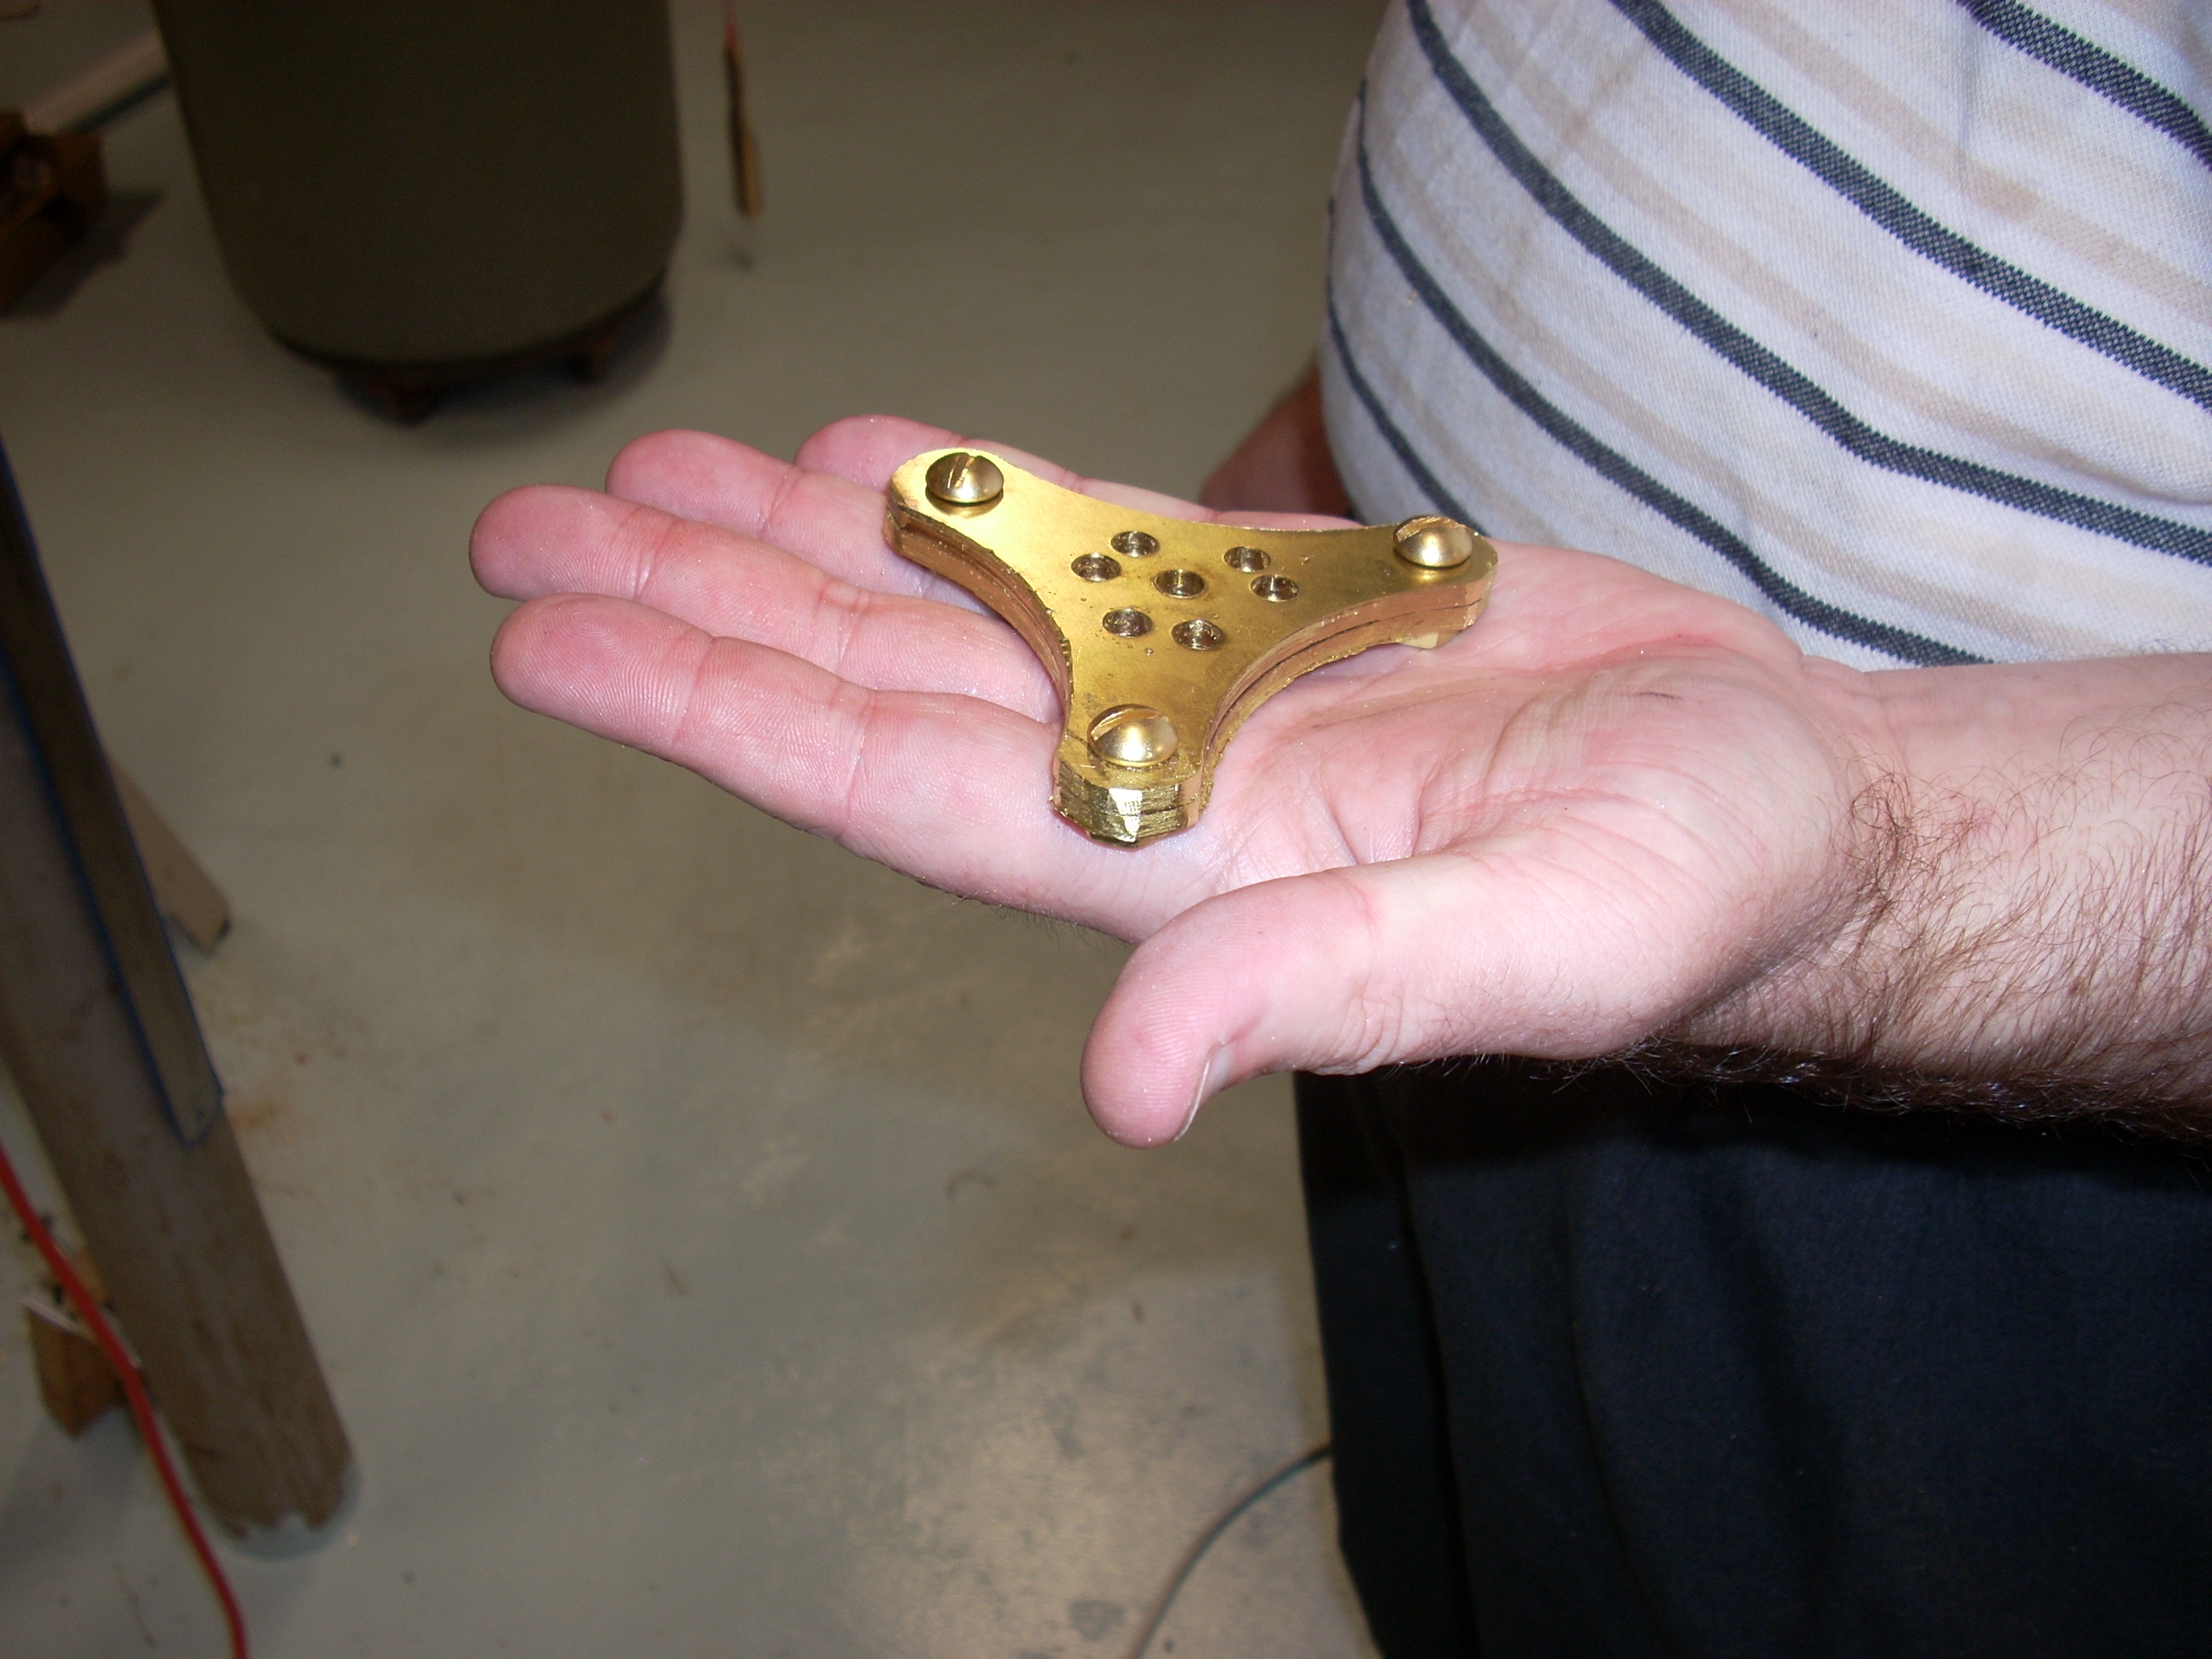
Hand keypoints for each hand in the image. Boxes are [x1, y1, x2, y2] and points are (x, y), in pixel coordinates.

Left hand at [472, 415, 1891, 1144]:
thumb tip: (1119, 1082)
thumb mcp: (1536, 945)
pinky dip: (972, 496)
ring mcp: (1204, 683)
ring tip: (646, 478)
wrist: (1792, 797)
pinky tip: (865, 459)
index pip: (892, 787)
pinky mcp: (1278, 608)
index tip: (556, 650)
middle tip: (528, 536)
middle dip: (697, 608)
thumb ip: (1325, 993)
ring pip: (955, 600)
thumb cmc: (1698, 886)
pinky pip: (1084, 542)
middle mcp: (1153, 774)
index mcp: (1178, 867)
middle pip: (874, 682)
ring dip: (796, 542)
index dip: (715, 715)